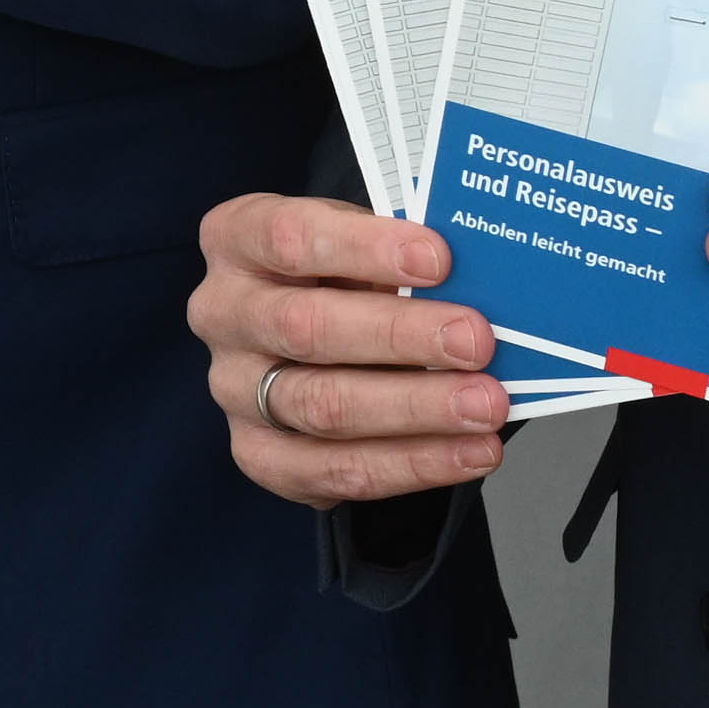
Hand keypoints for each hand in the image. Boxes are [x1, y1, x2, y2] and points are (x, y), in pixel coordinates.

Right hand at [190, 196, 509, 504]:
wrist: (318, 333)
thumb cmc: (347, 275)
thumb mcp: (362, 242)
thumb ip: (402, 255)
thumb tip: (482, 279)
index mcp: (236, 237)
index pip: (288, 237)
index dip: (364, 248)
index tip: (439, 259)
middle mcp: (221, 313)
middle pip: (304, 328)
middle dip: (400, 336)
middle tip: (477, 341)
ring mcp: (233, 390)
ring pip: (322, 406)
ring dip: (416, 408)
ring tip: (486, 405)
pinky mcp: (258, 455)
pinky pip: (334, 470)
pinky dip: (412, 464)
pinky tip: (470, 452)